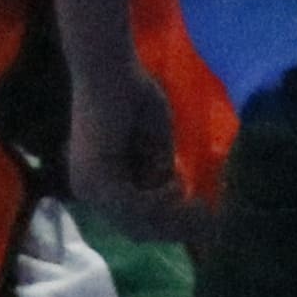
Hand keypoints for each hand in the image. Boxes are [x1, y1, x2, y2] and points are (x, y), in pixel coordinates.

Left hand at [66, 58, 215, 245]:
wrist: (110, 67)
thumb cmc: (132, 95)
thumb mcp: (154, 146)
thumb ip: (161, 174)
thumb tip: (177, 199)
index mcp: (99, 183)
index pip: (135, 221)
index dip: (171, 225)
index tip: (203, 215)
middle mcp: (88, 190)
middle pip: (136, 229)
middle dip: (175, 228)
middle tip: (208, 218)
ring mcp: (89, 187)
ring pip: (137, 222)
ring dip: (172, 215)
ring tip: (199, 203)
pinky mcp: (97, 179)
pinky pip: (135, 206)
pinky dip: (160, 200)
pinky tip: (178, 185)